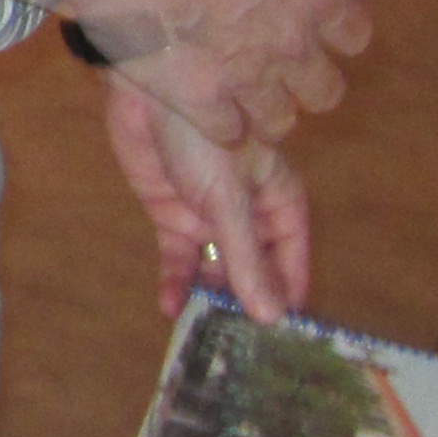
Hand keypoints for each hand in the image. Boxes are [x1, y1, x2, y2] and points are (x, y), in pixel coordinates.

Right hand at [64, 0, 369, 151]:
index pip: (352, 33)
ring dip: (255, 110)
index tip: (305, 34)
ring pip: (280, 121)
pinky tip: (191, 101)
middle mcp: (290, 37)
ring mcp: (249, 74)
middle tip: (264, 72)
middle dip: (298, 85)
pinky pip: (229, 133)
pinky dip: (213, 123)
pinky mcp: (204, 102)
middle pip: (325, 91)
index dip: (329, 38)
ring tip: (226, 94)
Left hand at [103, 75, 315, 324]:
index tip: (283, 340)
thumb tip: (272, 317)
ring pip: (215, 266)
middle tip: (239, 348)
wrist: (145, 89)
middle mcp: (248, 214)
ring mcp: (207, 215)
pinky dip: (176, 280)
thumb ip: (246, 258)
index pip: (292, 261)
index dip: (286, 296)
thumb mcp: (229, 199)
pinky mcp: (169, 213)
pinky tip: (170, 307)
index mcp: (279, 202)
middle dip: (246, 302)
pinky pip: (178, 256)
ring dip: (211, 295)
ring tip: (206, 335)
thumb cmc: (203, 136)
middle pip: (253, 268)